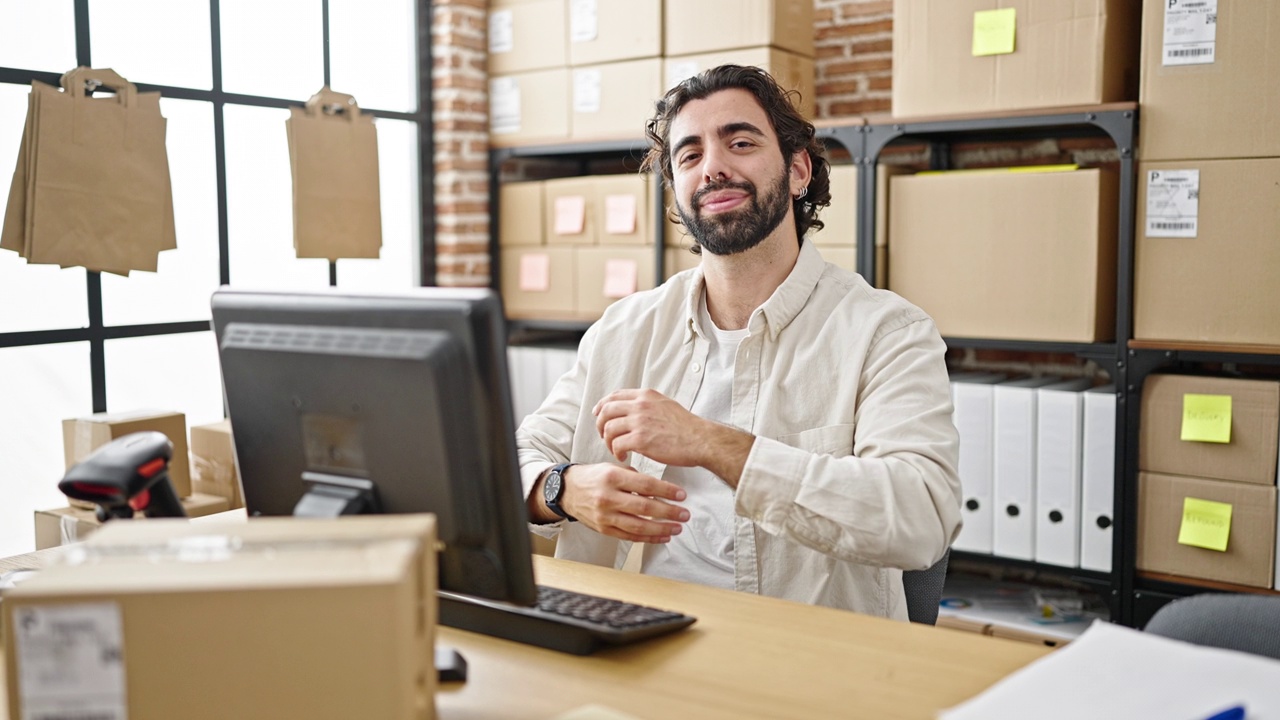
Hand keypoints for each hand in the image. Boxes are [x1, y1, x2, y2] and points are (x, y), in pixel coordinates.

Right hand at [559, 463, 688, 543]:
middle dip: (668, 512)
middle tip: (684, 514)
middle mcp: (607, 498)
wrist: (567, 491)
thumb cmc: (593, 477)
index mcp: (612, 478)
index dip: (666, 491)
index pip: (645, 485)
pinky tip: (662, 536)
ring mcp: (605, 516)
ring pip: (638, 526)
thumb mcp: (612, 468)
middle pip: (644, 508)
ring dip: (661, 529)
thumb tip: (659, 488)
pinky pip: (629, 536)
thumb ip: (634, 477)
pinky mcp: (604, 529)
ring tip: (677, 528)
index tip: (681, 495)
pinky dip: (648, 538)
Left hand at [593, 389, 754, 486]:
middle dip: (600, 424)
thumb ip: (647, 404)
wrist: (700, 440)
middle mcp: (640, 405)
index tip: (598, 415)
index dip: (602, 406)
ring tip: (616, 450)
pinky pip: (617, 445)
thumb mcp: (665, 405)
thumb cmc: (686, 427)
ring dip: (608, 441)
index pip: (614, 396)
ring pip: (609, 429)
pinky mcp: (640, 440)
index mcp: (645, 396)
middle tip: (603, 436)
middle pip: (606, 411)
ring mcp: (639, 422)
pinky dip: (616, 452)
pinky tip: (624, 457)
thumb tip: (632, 409)